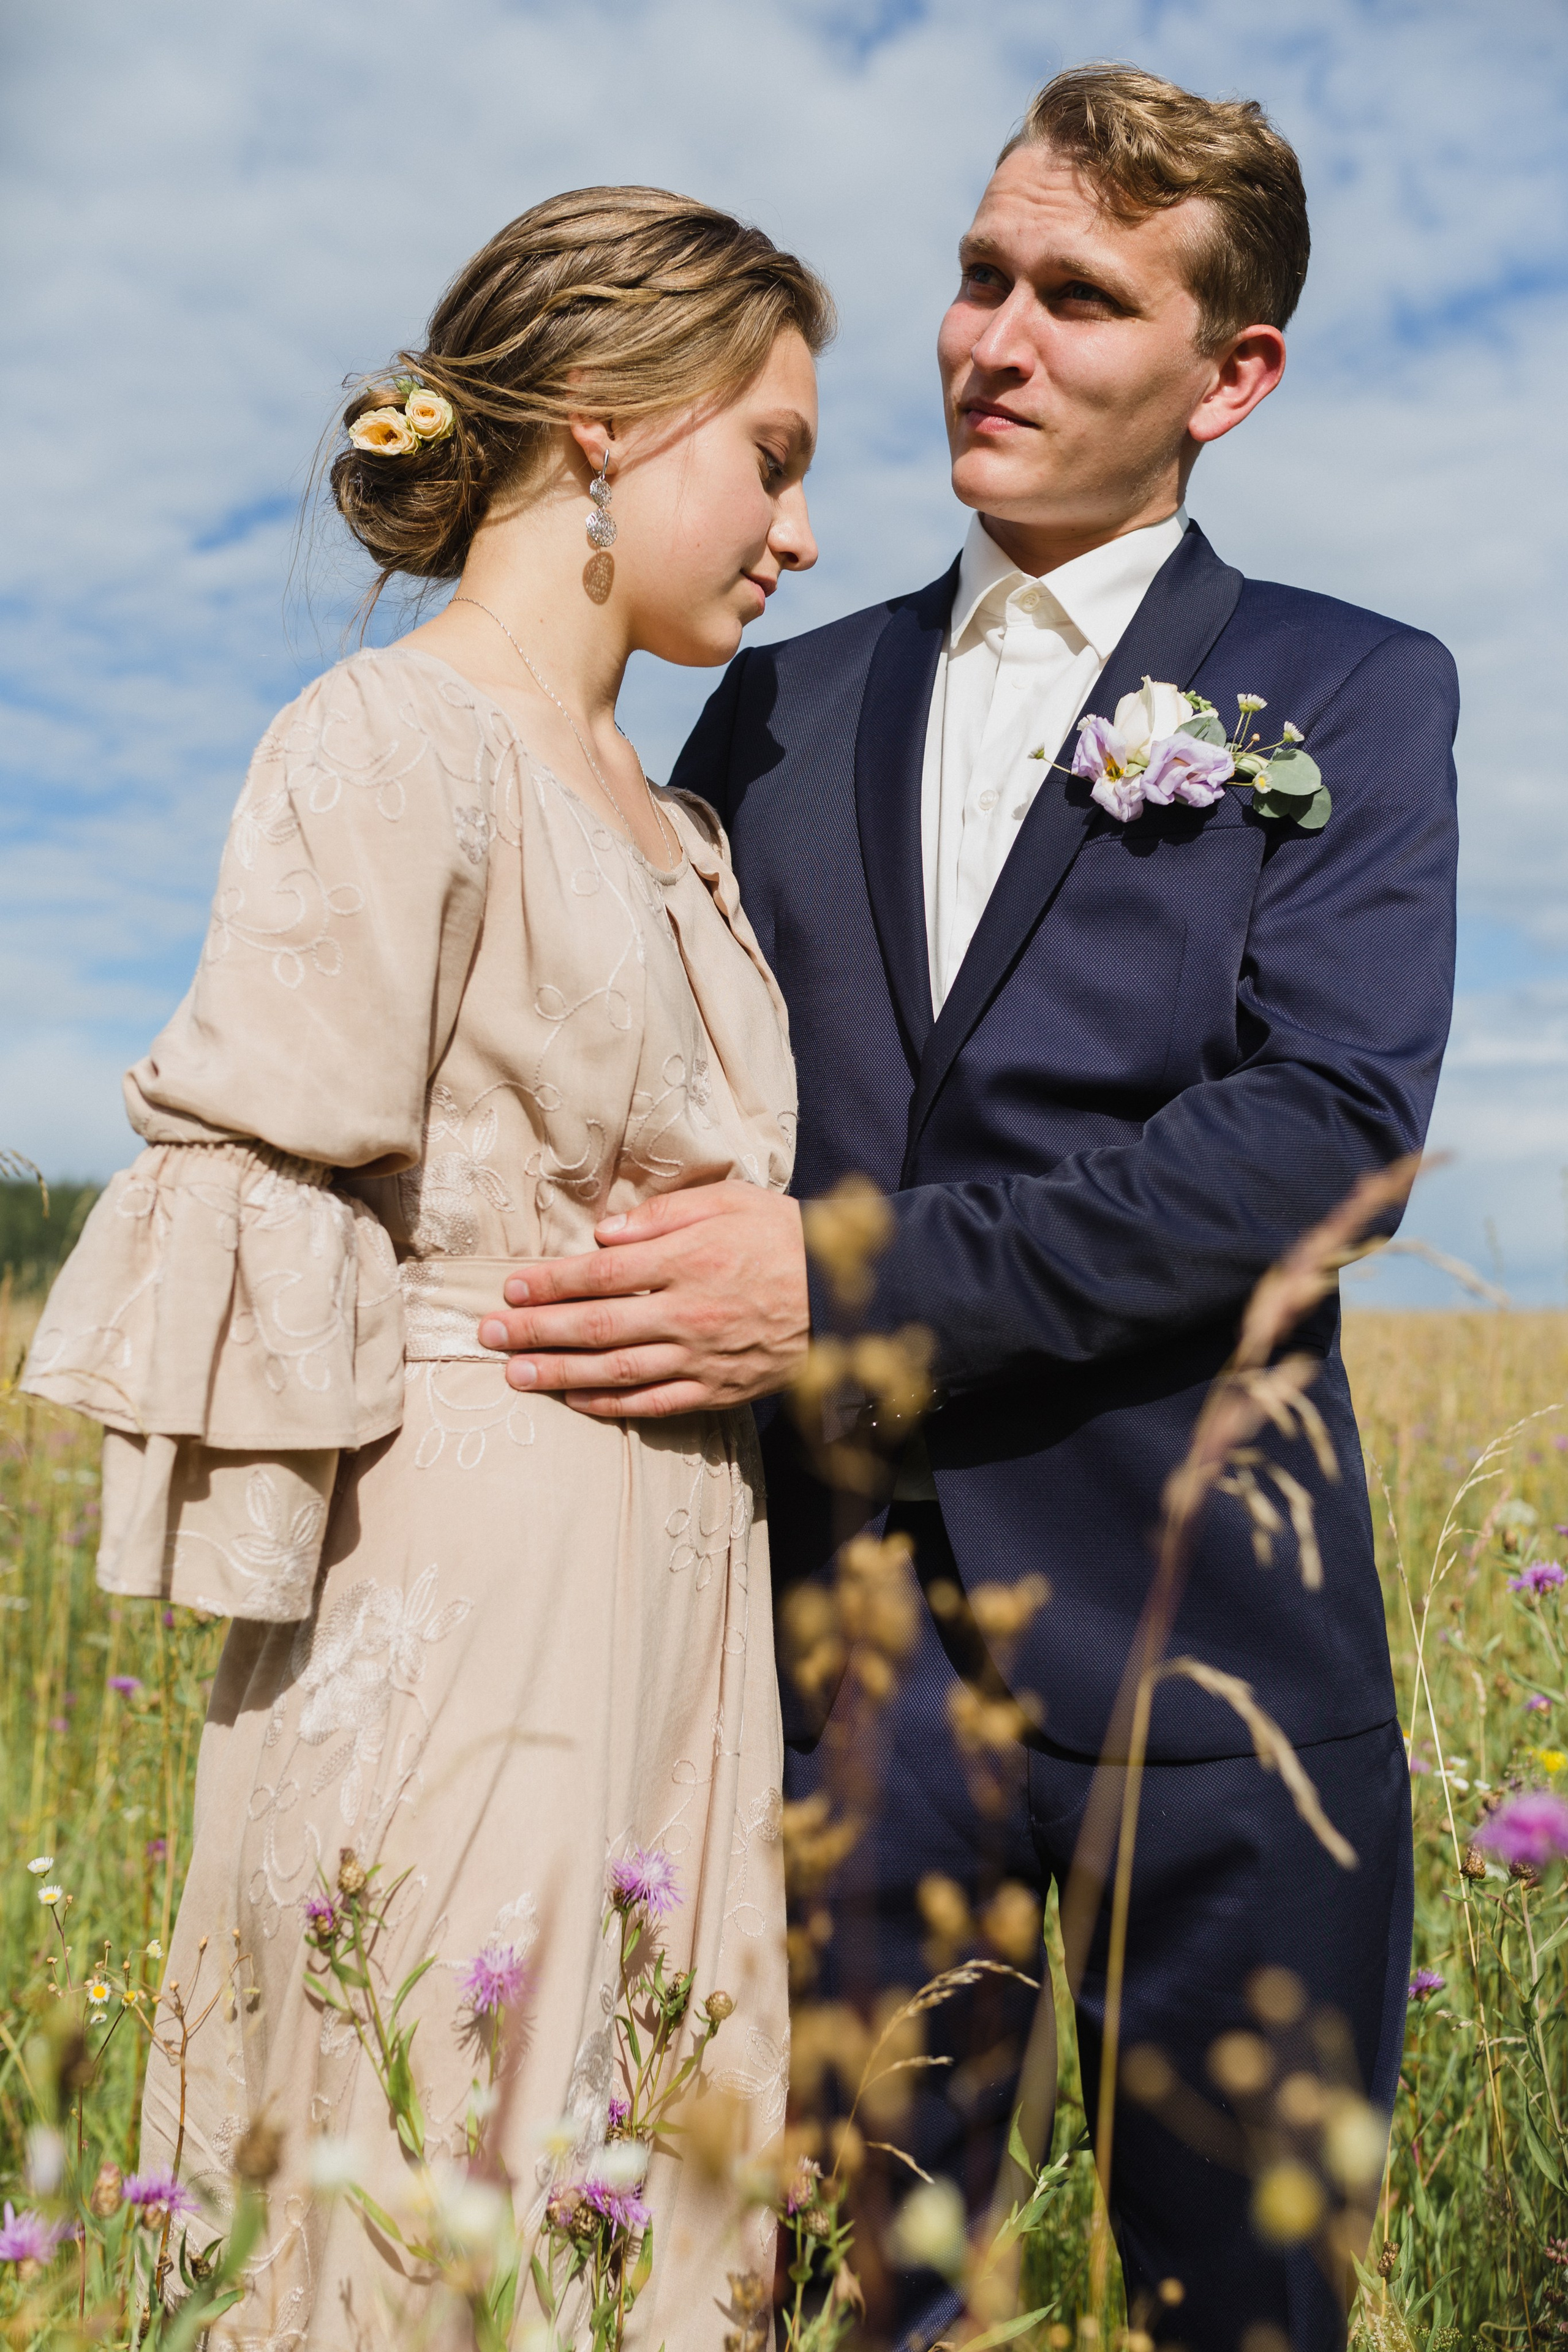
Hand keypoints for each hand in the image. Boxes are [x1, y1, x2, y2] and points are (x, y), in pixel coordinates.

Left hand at [478, 1183, 809, 1418]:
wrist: (850, 1293)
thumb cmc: (784, 1236)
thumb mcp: (729, 1201)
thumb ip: (662, 1215)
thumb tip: (603, 1233)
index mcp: (688, 1259)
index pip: (600, 1273)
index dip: (550, 1282)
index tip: (511, 1286)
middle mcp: (689, 1312)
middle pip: (595, 1325)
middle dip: (534, 1330)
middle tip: (487, 1333)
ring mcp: (702, 1357)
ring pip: (615, 1370)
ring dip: (558, 1372)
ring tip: (513, 1373)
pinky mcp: (720, 1389)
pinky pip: (655, 1403)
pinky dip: (611, 1404)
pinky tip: (574, 1398)